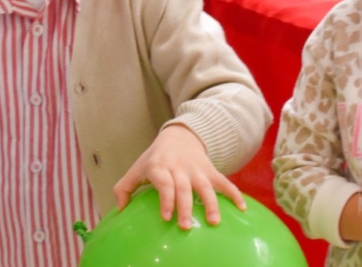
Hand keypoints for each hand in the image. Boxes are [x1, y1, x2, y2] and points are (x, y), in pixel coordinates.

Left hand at [113, 124, 245, 229]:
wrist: (180, 135)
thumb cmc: (155, 158)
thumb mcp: (137, 168)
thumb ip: (124, 187)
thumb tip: (120, 208)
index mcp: (159, 167)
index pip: (163, 182)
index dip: (166, 198)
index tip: (166, 216)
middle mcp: (179, 168)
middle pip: (184, 188)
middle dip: (185, 207)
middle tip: (186, 226)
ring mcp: (197, 170)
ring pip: (205, 187)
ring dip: (211, 204)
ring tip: (213, 221)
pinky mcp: (211, 171)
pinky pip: (224, 182)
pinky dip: (234, 194)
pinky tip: (242, 208)